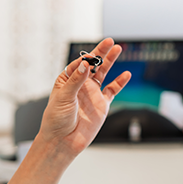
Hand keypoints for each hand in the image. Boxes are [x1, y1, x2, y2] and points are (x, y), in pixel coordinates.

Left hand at [38, 38, 130, 155]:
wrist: (63, 141)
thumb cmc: (56, 120)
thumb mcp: (64, 97)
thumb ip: (76, 80)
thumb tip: (86, 64)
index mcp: (67, 80)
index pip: (79, 64)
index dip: (86, 58)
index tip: (91, 57)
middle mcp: (80, 85)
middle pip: (93, 65)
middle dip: (101, 53)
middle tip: (109, 42)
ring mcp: (92, 94)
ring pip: (104, 73)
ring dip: (110, 61)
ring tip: (118, 49)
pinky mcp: (102, 104)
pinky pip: (112, 90)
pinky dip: (120, 82)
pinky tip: (126, 74)